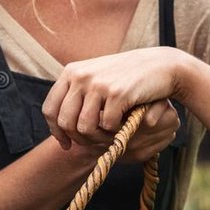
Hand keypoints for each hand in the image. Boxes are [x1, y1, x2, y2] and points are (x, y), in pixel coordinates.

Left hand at [41, 48, 188, 150]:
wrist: (160, 65)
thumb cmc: (126, 77)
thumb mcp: (95, 78)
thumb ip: (75, 95)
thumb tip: (58, 127)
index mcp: (71, 72)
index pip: (50, 109)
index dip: (56, 131)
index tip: (66, 144)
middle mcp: (81, 76)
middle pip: (65, 122)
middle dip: (78, 139)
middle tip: (92, 143)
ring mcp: (98, 84)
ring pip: (84, 128)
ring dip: (98, 138)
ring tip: (109, 134)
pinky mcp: (117, 93)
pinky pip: (108, 126)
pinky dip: (116, 130)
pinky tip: (124, 123)